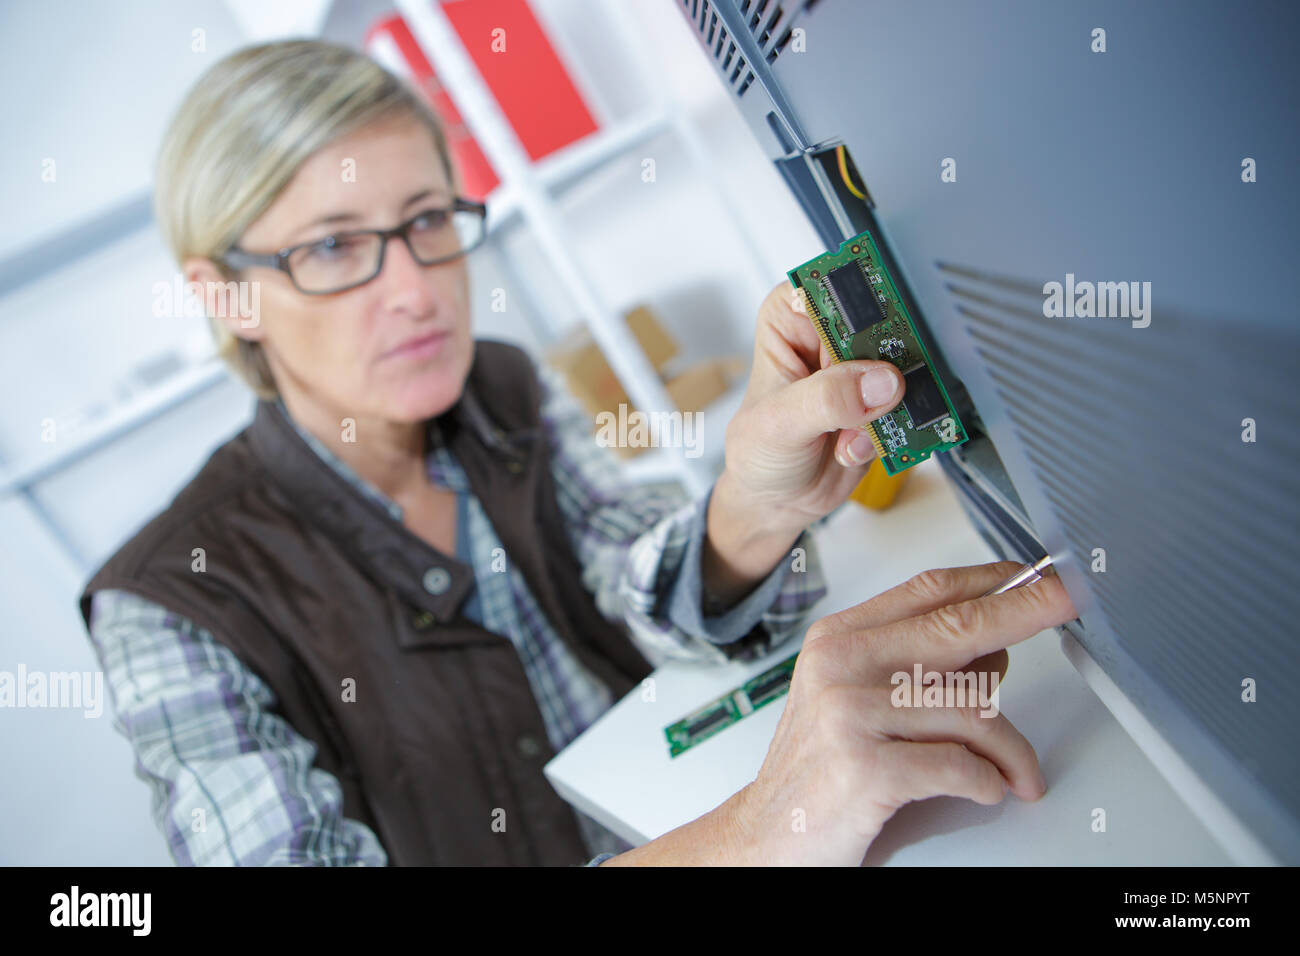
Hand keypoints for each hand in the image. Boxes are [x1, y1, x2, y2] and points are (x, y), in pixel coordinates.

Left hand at [701, 281, 905, 603]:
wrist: (777, 500)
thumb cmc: (758, 453)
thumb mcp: (779, 424)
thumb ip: (827, 399)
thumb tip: (879, 381)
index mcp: (791, 318)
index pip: (834, 290)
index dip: (859, 309)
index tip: (875, 339)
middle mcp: (829, 334)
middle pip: (881, 322)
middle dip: (883, 366)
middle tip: (874, 398)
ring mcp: (862, 367)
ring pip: (905, 363)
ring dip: (888, 406)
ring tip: (849, 436)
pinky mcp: (886, 399)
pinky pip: (913, 401)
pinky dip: (894, 428)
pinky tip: (856, 448)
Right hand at [728, 561, 1076, 864]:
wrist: (766, 835)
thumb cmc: (818, 767)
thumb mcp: (854, 699)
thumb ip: (915, 667)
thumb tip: (995, 649)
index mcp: (840, 639)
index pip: (929, 592)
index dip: (992, 580)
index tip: (1038, 576)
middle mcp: (841, 665)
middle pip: (957, 627)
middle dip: (1025, 611)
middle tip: (1067, 600)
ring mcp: (850, 713)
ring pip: (971, 709)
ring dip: (1011, 749)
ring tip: (1017, 770)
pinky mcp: (865, 767)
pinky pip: (960, 766)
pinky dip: (988, 782)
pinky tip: (987, 788)